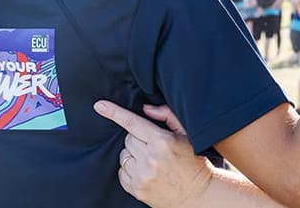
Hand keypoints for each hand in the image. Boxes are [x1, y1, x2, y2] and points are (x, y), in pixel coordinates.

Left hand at [94, 100, 211, 207]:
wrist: (199, 195)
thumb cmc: (194, 162)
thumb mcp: (187, 134)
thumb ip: (167, 116)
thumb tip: (146, 109)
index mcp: (162, 142)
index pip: (133, 123)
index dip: (115, 113)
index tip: (100, 106)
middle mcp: (149, 159)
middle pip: (128, 139)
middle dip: (138, 139)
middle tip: (154, 146)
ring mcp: (141, 176)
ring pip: (123, 155)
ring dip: (133, 155)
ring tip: (151, 161)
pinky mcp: (137, 190)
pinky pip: (121, 172)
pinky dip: (130, 170)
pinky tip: (146, 172)